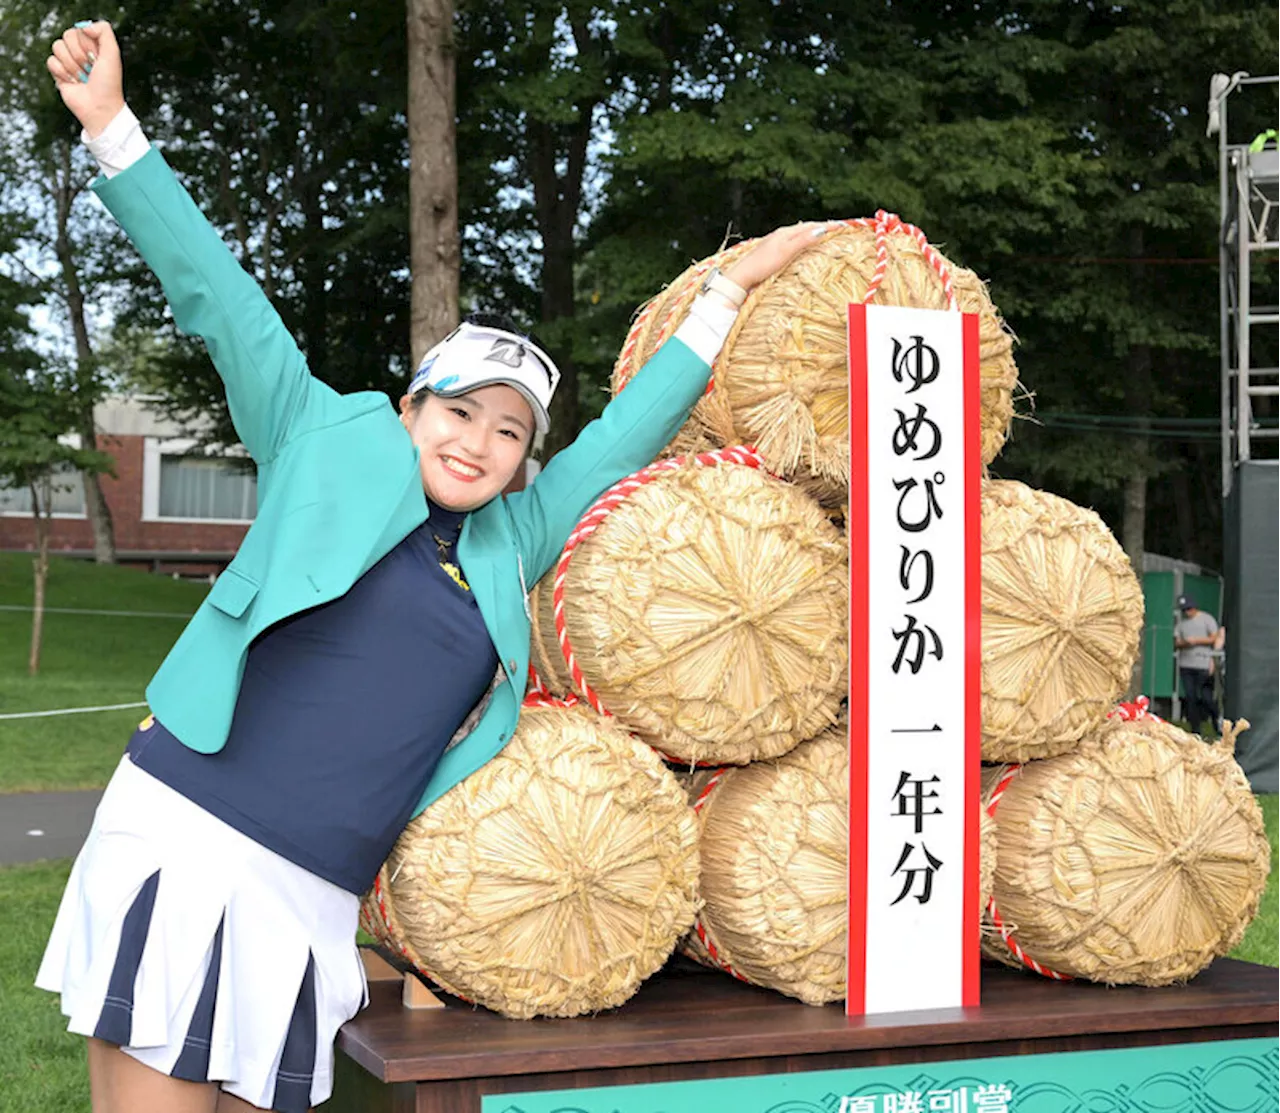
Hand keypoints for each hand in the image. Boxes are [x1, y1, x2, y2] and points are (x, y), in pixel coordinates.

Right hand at [46, 21, 124, 138]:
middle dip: (80, 54)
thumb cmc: (109, 84)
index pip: (80, 29)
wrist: (99, 108)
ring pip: (57, 47)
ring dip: (72, 65)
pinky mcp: (58, 72)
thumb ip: (104, 31)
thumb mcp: (113, 54)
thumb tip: (84, 26)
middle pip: (67, 35)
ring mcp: (68, 61)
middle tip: (90, 69)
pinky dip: (63, 73)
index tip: (98, 59)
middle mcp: (80, 51)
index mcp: (94, 45)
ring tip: (83, 78)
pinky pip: (51, 61)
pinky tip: (73, 82)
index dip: (88, 44)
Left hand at [722, 221, 840, 292]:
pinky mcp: (772, 252)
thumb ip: (803, 241)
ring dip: (813, 232)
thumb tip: (822, 230)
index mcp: (786, 232)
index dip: (828, 225)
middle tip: (838, 226)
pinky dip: (803, 240)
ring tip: (824, 233)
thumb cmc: (763, 265)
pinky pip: (793, 241)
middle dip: (822, 226)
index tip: (844, 225)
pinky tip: (803, 245)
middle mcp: (782, 234)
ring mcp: (776, 242)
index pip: (812, 226)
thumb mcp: (786, 252)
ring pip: (799, 234)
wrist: (742, 276)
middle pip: (806, 227)